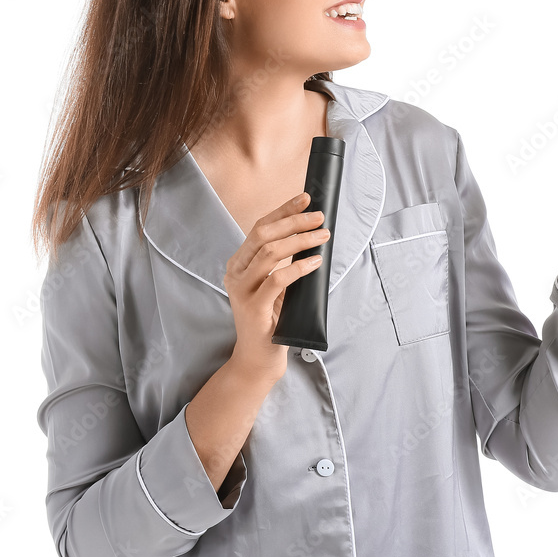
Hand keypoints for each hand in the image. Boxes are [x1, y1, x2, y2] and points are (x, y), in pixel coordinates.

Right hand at [223, 192, 329, 382]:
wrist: (258, 357)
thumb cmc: (272, 318)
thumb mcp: (275, 284)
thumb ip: (283, 261)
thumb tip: (312, 233)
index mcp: (239, 263)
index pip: (260, 227)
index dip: (283, 210)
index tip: (305, 198)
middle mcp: (235, 273)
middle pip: (263, 235)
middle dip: (294, 222)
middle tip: (319, 218)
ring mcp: (241, 291)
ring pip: (270, 253)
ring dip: (300, 241)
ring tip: (322, 237)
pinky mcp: (253, 308)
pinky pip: (277, 280)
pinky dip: (299, 267)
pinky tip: (315, 262)